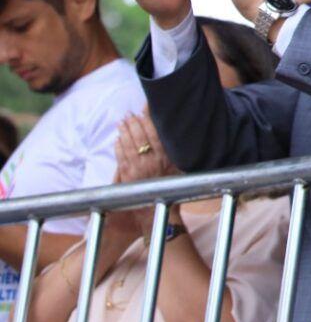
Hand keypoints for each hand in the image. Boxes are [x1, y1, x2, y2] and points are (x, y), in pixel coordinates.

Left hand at [113, 112, 178, 236]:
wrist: (158, 212)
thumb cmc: (173, 189)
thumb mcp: (181, 168)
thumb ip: (176, 153)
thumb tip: (175, 135)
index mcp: (165, 157)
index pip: (155, 133)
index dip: (148, 120)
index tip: (144, 109)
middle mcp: (151, 161)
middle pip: (139, 136)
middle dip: (133, 123)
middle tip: (128, 114)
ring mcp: (137, 169)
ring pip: (128, 145)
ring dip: (124, 132)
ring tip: (121, 123)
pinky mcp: (127, 177)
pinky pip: (120, 158)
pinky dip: (118, 147)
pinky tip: (117, 140)